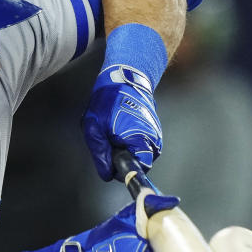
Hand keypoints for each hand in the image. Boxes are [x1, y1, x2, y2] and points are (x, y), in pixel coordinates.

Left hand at [82, 62, 162, 181]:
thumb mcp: (95, 129)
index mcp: (140, 140)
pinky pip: (142, 144)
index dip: (121, 170)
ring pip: (139, 154)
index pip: (136, 170)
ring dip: (126, 149)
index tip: (110, 163)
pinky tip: (120, 127)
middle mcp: (153, 139)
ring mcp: (156, 133)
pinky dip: (130, 140)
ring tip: (114, 132)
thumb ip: (101, 155)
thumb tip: (107, 174)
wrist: (124, 77)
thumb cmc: (108, 100)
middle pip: (138, 163)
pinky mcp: (154, 128)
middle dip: (122, 158)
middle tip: (109, 141)